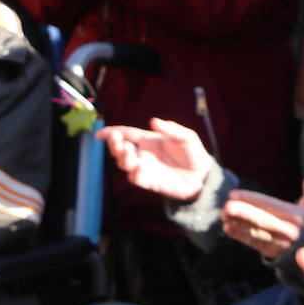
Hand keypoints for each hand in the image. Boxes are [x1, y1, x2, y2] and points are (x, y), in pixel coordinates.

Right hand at [97, 118, 212, 201]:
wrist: (204, 176)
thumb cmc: (193, 154)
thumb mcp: (187, 137)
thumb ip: (172, 129)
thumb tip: (153, 121)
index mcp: (148, 140)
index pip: (125, 134)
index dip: (111, 133)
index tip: (99, 134)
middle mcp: (143, 154)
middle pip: (121, 149)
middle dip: (115, 145)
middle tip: (118, 141)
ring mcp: (146, 169)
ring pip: (125, 164)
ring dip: (123, 158)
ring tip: (129, 152)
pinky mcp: (152, 183)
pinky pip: (137, 179)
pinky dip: (134, 174)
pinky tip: (138, 168)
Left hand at [221, 176, 303, 257]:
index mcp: (297, 217)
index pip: (271, 205)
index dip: (252, 200)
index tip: (234, 194)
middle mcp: (289, 231)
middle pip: (263, 220)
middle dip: (244, 213)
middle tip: (226, 206)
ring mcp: (281, 244)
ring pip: (256, 232)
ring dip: (238, 224)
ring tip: (223, 215)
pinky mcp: (274, 254)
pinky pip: (256, 243)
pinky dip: (241, 236)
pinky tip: (228, 228)